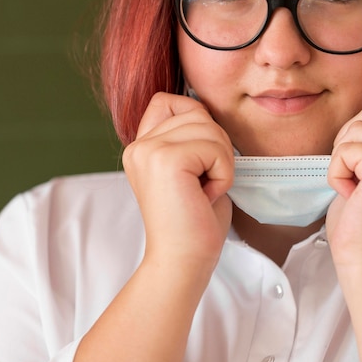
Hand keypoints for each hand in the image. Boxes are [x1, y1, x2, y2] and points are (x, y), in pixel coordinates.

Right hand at [122, 92, 234, 269]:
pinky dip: (223, 173)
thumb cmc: (195, 221)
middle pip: (196, 111)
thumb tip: (207, 108)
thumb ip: (191, 136)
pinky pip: (215, 148)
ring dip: (221, 162)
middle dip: (216, 146)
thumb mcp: (191, 168)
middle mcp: (138, 145)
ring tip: (204, 190)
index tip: (198, 161)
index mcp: (141, 146)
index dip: (195, 120)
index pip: (168, 100)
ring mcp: (148, 150)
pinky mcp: (165, 159)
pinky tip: (206, 195)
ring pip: (210, 128)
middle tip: (204, 183)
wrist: (183, 262)